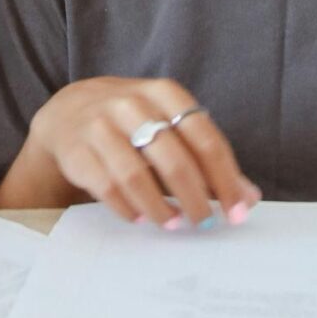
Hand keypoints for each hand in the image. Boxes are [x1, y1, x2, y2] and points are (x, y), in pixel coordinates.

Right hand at [0, 77, 260, 226]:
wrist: (68, 113)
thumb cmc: (132, 123)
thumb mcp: (170, 126)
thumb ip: (208, 158)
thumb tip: (248, 197)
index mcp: (164, 94)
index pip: (204, 137)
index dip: (225, 178)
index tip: (238, 210)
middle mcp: (131, 104)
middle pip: (173, 158)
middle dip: (195, 198)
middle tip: (205, 222)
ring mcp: (100, 125)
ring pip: (137, 175)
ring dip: (160, 207)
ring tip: (173, 223)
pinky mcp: (77, 150)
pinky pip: (107, 186)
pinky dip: (127, 207)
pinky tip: (139, 217)